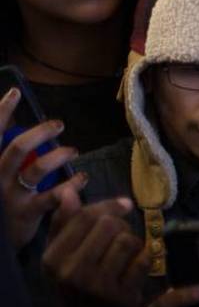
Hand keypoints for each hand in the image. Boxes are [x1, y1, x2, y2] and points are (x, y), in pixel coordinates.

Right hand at [0, 87, 86, 247]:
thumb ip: (7, 156)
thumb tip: (18, 128)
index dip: (1, 113)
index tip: (15, 93)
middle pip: (16, 149)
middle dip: (39, 133)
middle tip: (59, 125)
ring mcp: (9, 196)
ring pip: (37, 169)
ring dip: (59, 156)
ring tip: (72, 151)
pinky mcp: (26, 213)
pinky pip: (54, 195)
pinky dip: (72, 184)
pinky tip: (83, 177)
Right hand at [42, 193, 147, 306]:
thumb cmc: (76, 275)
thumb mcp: (62, 249)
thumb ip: (65, 220)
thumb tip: (70, 192)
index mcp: (53, 259)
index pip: (85, 216)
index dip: (109, 205)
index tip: (123, 205)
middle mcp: (72, 273)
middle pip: (109, 225)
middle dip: (120, 226)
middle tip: (120, 236)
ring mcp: (97, 287)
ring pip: (128, 240)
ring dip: (132, 242)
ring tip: (125, 253)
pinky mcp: (122, 296)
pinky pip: (144, 258)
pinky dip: (144, 257)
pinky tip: (135, 266)